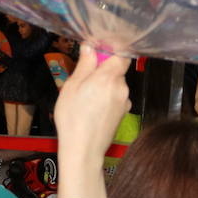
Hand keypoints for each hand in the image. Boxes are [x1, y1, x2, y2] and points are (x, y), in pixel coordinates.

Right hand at [53, 46, 129, 197]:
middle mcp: (122, 88)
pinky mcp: (123, 114)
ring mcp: (124, 102)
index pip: (121, 54)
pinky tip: (92, 108)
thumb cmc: (73, 117)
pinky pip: (115, 98)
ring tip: (85, 97)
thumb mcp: (72, 86)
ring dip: (103, 86)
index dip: (111, 51)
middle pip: (117, 70)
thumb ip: (84, 65)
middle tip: (84, 79)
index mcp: (109, 76)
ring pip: (115, 85)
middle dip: (102, 71)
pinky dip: (106, 99)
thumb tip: (90, 47)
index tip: (97, 53)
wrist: (83, 149)